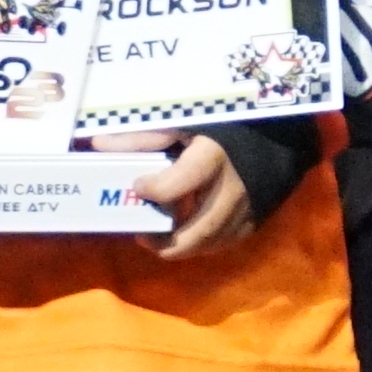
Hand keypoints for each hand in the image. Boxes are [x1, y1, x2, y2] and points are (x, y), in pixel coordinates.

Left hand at [126, 135, 261, 263]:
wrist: (272, 139)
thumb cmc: (219, 129)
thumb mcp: (183, 124)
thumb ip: (143, 137)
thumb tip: (98, 144)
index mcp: (213, 157)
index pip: (183, 180)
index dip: (157, 189)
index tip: (139, 187)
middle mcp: (233, 188)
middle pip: (199, 229)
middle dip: (166, 241)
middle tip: (142, 236)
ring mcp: (246, 209)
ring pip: (210, 243)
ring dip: (181, 247)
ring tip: (158, 238)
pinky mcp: (253, 222)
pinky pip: (223, 244)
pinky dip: (200, 245)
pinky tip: (184, 235)